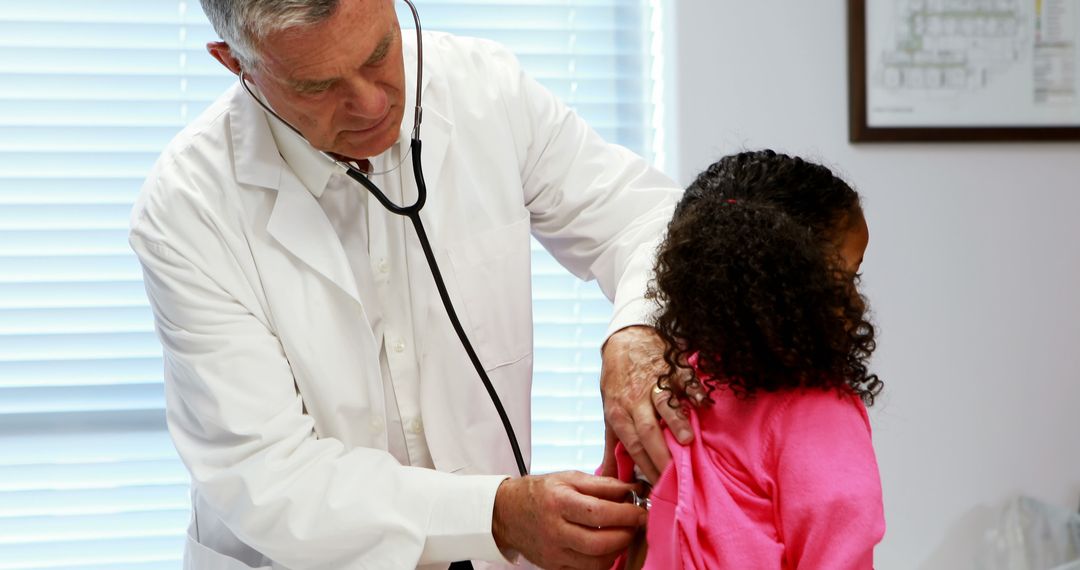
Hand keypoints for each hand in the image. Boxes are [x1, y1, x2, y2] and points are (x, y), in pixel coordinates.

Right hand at [492, 471, 645, 569]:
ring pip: (595, 563)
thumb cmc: (540, 492)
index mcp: (558, 502)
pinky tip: (607, 548)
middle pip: (599, 543)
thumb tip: (633, 488)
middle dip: (625, 535)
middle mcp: (554, 530)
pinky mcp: (553, 567)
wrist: (507, 513)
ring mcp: (553, 552)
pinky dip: (602, 562)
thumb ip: (602, 484)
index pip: (598, 512)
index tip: (640, 510)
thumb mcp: (568, 478)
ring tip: (623, 536)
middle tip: (635, 525)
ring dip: (617, 551)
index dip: (625, 514)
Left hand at [599, 326, 703, 482]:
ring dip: (676, 422)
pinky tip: (704, 404)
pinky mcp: (672, 367)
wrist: (625, 338)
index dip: (645, 467)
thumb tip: (609, 477)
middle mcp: (635, 399)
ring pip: (664, 403)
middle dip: (661, 454)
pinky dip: (695, 391)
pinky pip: (685, 380)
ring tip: (688, 441)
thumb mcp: (609, 410)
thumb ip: (612, 445)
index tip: (659, 488)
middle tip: (675, 476)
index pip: (633, 445)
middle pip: (647, 430)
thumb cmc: (618, 379)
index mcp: (619, 412)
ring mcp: (655, 381)